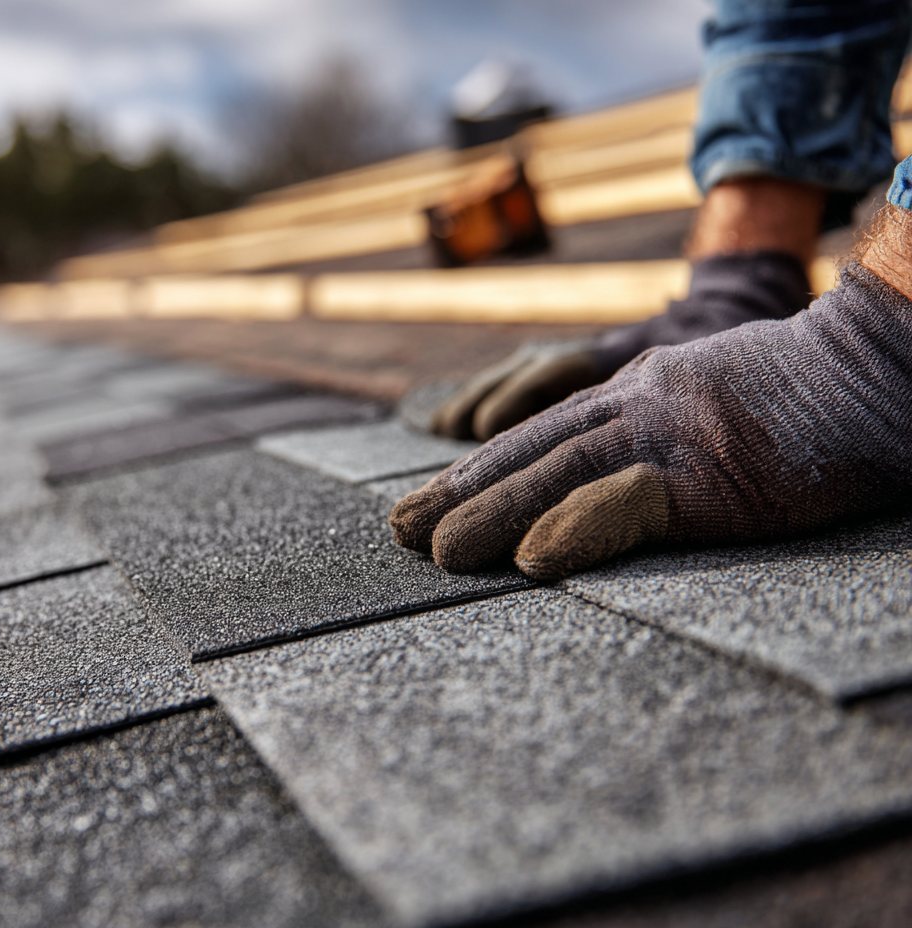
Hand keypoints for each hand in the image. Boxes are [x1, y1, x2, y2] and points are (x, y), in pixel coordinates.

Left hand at [393, 265, 911, 579]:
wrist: (874, 365)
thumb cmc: (799, 394)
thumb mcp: (703, 397)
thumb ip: (648, 430)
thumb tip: (598, 482)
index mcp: (634, 392)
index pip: (537, 435)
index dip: (476, 470)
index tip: (429, 501)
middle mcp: (636, 404)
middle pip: (528, 453)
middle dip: (458, 494)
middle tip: (399, 531)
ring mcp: (669, 434)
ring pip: (557, 474)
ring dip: (490, 514)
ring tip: (435, 551)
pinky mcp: (711, 473)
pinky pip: (629, 501)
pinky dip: (576, 528)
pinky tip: (531, 558)